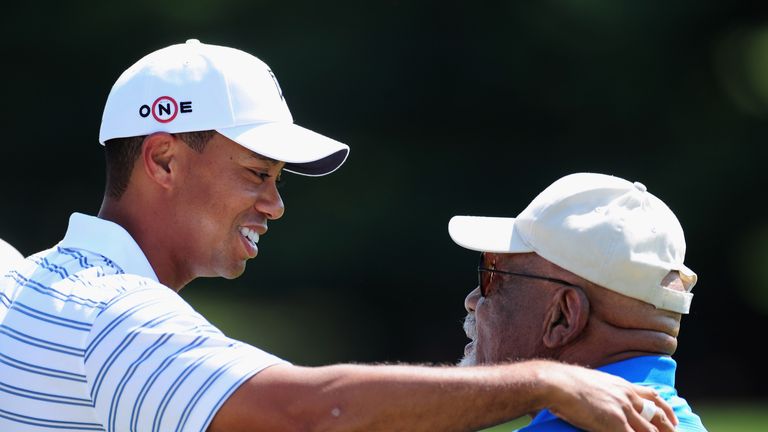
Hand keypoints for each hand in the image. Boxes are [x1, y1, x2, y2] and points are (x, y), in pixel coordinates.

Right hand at [543, 363, 677, 431]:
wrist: (556, 383)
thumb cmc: (565, 382)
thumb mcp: (591, 382)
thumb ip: (603, 390)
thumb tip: (599, 397)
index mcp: (622, 385)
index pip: (653, 397)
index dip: (666, 411)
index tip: (674, 421)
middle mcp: (627, 397)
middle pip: (657, 417)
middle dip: (668, 430)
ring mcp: (623, 411)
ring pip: (650, 431)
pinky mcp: (615, 424)